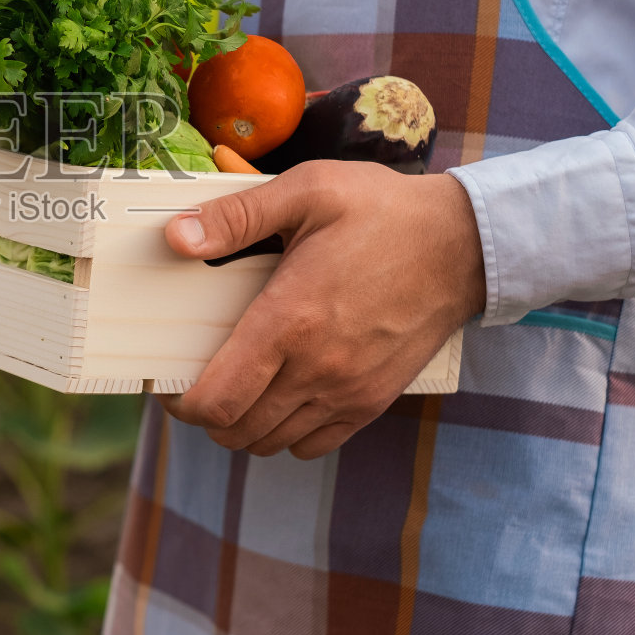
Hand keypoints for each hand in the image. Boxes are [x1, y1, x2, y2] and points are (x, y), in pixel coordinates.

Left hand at [157, 161, 484, 458]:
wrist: (463, 243)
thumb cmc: (382, 211)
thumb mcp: (307, 191)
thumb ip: (236, 216)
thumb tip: (175, 237)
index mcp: (289, 320)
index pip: (217, 400)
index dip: (181, 404)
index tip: (171, 383)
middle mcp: (316, 368)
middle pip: (235, 430)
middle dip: (205, 413)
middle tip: (198, 380)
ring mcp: (348, 391)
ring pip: (270, 442)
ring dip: (242, 424)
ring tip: (237, 387)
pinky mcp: (373, 401)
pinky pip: (313, 443)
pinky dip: (285, 432)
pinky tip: (281, 396)